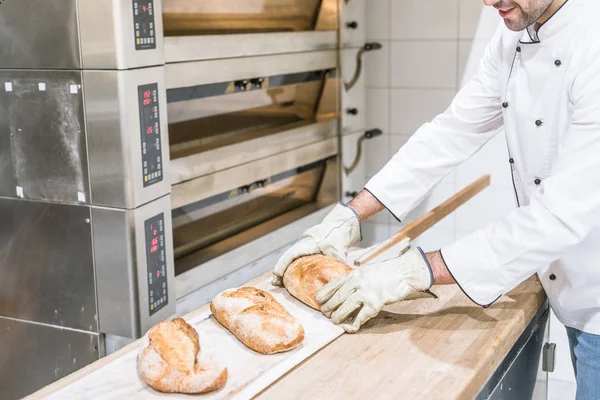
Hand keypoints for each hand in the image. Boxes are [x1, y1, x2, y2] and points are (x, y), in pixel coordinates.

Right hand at [272, 203, 360, 285]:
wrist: (341, 223)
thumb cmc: (339, 236)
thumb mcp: (339, 252)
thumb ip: (337, 266)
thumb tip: (338, 281)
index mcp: (310, 243)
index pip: (292, 254)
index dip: (283, 265)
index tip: (276, 275)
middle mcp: (304, 242)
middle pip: (288, 256)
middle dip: (281, 268)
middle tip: (275, 282)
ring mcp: (304, 241)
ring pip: (291, 255)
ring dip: (286, 266)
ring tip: (280, 280)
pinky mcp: (307, 243)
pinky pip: (296, 253)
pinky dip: (291, 262)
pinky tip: (290, 272)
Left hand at [315, 248, 434, 332]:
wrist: (405, 272)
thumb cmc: (386, 272)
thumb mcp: (366, 271)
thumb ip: (355, 279)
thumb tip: (344, 288)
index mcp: (355, 274)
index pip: (333, 284)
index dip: (324, 293)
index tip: (318, 300)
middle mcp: (358, 282)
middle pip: (337, 298)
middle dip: (328, 307)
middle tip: (325, 313)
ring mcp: (366, 293)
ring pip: (345, 308)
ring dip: (338, 317)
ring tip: (335, 320)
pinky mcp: (376, 304)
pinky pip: (361, 317)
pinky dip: (354, 324)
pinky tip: (351, 327)